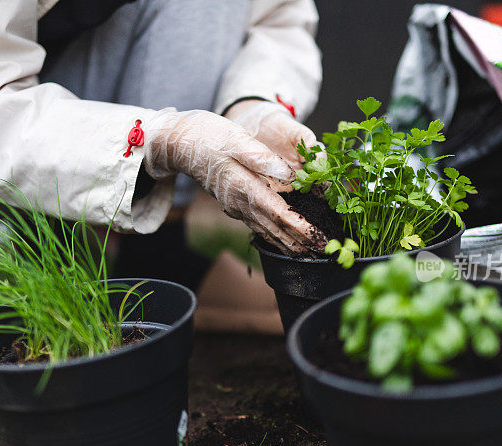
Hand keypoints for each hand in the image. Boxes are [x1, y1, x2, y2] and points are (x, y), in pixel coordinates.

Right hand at [143, 108, 325, 254]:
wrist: (176, 143)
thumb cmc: (206, 136)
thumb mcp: (235, 139)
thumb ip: (261, 158)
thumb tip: (288, 175)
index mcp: (244, 187)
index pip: (278, 214)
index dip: (301, 227)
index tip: (320, 237)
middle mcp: (240, 203)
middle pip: (275, 229)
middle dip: (300, 242)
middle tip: (324, 251)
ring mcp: (235, 206)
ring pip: (266, 231)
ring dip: (288, 244)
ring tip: (309, 253)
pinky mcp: (234, 203)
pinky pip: (258, 225)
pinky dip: (274, 235)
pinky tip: (283, 240)